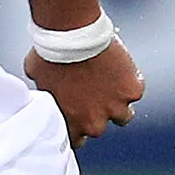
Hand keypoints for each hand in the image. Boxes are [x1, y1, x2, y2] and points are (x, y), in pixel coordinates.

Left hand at [26, 39, 142, 144]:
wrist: (71, 34)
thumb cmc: (51, 53)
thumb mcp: (39, 79)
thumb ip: (47, 94)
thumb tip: (45, 90)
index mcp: (69, 123)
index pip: (77, 141)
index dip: (77, 128)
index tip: (78, 117)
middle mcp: (94, 122)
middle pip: (99, 128)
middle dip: (97, 113)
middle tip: (91, 92)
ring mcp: (116, 107)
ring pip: (124, 115)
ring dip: (117, 103)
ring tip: (109, 85)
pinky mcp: (132, 90)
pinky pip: (135, 91)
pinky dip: (130, 81)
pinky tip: (119, 69)